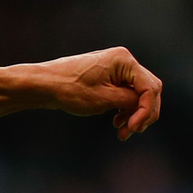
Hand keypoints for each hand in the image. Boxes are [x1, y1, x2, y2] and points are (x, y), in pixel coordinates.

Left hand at [39, 47, 162, 140]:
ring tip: (122, 130)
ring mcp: (116, 68)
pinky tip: (117, 122)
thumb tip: (145, 105)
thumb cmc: (69, 89)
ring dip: (134, 114)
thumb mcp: (103, 99)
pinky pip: (125, 93)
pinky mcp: (108, 77)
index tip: (134, 128)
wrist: (42, 84)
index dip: (146, 110)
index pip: (149, 88)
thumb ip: (129, 101)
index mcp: (124, 61)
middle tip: (131, 131)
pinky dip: (124, 109)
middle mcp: (123, 61)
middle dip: (142, 113)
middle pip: (147, 90)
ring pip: (137, 94)